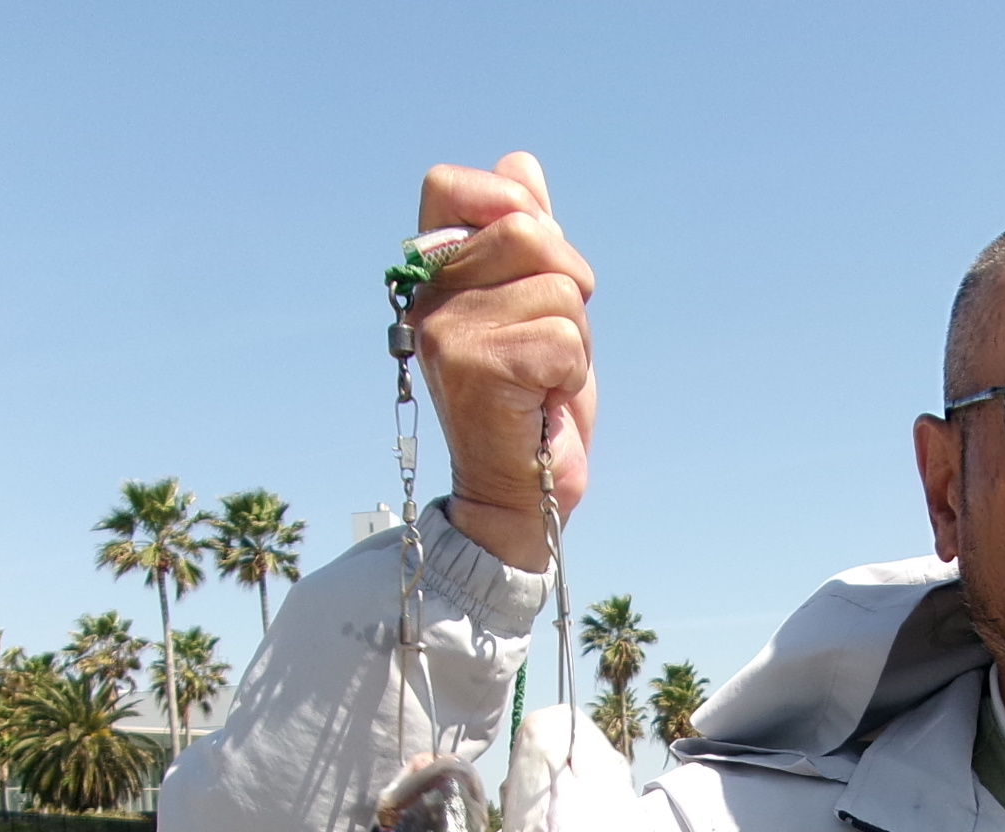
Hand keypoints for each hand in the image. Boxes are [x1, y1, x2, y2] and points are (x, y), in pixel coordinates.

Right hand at [407, 152, 597, 569]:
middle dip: (568, 281)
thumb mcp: (534, 307)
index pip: (447, 186)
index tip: (537, 252)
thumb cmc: (531, 402)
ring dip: (575, 336)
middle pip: (526, 230)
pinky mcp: (475, 368)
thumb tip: (521, 165)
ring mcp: (445, 333)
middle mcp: (428, 300)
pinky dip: (572, 371)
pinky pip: (563, 336)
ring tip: (545, 376)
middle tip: (556, 336)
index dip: (506, 200)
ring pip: (555, 288)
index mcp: (435, 277)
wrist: (522, 494)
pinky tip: (544, 400)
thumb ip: (524, 239)